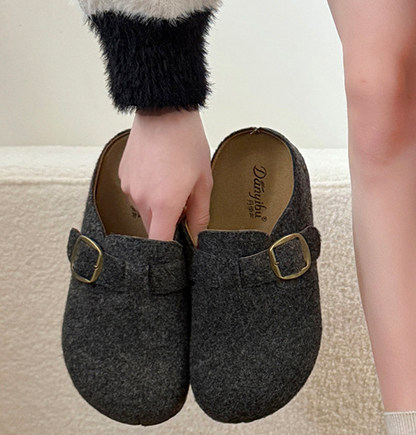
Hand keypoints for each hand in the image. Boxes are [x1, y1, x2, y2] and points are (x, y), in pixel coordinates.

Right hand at [119, 108, 212, 241]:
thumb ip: (200, 214)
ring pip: (144, 212)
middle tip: (184, 208)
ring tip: (173, 185)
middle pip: (152, 228)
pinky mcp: (123, 176)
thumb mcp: (203, 182)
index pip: (159, 243)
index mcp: (163, 204)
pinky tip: (160, 175)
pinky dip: (148, 193)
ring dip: (158, 208)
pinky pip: (137, 195)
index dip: (169, 252)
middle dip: (168, 225)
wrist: (164, 111)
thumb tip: (198, 236)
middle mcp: (141, 198)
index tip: (178, 252)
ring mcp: (129, 187)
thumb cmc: (186, 143)